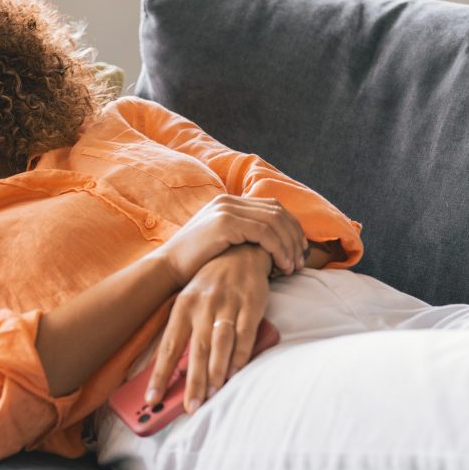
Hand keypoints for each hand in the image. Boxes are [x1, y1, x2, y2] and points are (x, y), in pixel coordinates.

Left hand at [145, 244, 274, 412]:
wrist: (239, 252)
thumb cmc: (210, 285)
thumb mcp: (190, 301)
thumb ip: (184, 332)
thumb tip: (172, 370)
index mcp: (183, 307)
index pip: (168, 346)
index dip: (160, 373)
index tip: (151, 398)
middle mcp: (203, 306)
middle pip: (196, 350)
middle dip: (192, 381)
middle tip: (190, 408)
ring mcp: (228, 304)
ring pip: (220, 344)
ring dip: (216, 372)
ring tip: (211, 395)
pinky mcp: (251, 304)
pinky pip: (245, 335)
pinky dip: (240, 356)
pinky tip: (235, 373)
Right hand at [149, 194, 307, 290]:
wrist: (167, 268)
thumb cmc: (193, 264)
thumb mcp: (219, 243)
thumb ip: (239, 236)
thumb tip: (266, 246)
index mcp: (227, 203)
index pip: (271, 207)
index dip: (291, 227)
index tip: (299, 250)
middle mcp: (228, 201)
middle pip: (277, 211)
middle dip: (295, 236)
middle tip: (301, 260)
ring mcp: (226, 210)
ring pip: (275, 222)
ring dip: (290, 245)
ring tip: (294, 267)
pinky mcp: (225, 223)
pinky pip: (265, 233)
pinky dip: (279, 250)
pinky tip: (282, 266)